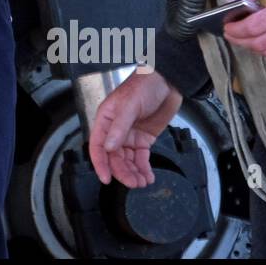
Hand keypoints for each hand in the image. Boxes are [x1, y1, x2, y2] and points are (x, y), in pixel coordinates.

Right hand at [89, 71, 182, 187]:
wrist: (167, 81)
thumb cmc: (144, 85)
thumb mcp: (130, 105)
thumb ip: (120, 127)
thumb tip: (110, 148)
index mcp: (106, 120)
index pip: (98, 146)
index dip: (100, 163)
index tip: (106, 178)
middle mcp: (116, 130)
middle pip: (114, 157)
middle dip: (122, 171)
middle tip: (133, 183)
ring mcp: (130, 135)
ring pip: (127, 160)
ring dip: (134, 172)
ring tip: (142, 182)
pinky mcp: (144, 139)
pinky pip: (141, 158)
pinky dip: (144, 168)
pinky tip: (148, 176)